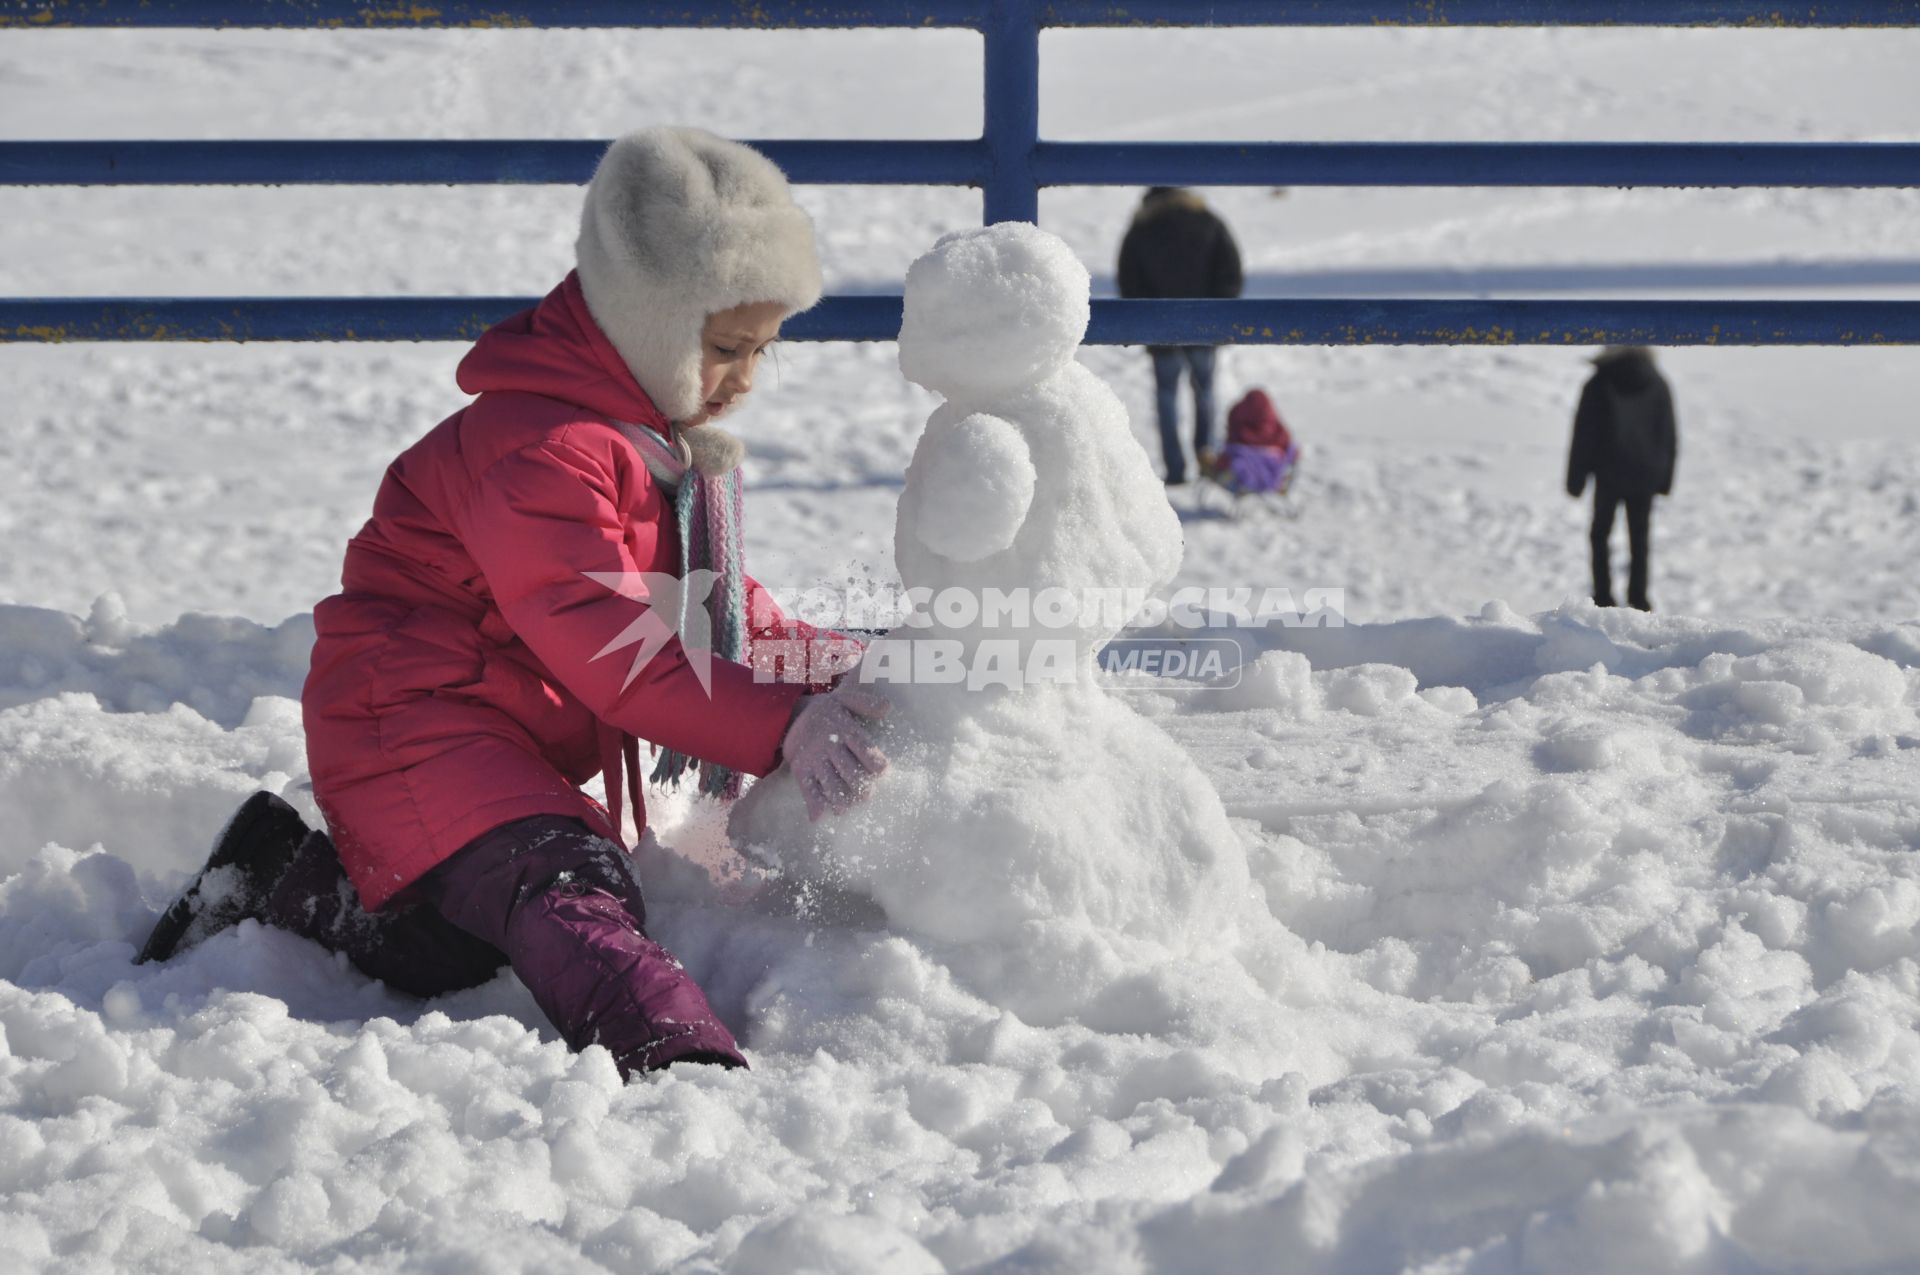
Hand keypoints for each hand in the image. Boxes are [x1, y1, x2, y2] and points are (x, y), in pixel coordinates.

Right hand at [781, 687, 889, 821]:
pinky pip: (807, 788)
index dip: (875, 762)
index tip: (882, 771)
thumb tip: (886, 708)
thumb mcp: (845, 698)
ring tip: (846, 807)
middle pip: (849, 771)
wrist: (791, 716)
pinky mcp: (801, 769)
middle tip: (867, 794)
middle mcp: (829, 745)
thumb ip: (865, 703)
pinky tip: (818, 817)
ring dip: (840, 799)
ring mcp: (814, 759)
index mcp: (844, 727)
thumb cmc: (828, 712)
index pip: (863, 747)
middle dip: (861, 786)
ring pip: (830, 784)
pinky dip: (813, 804)